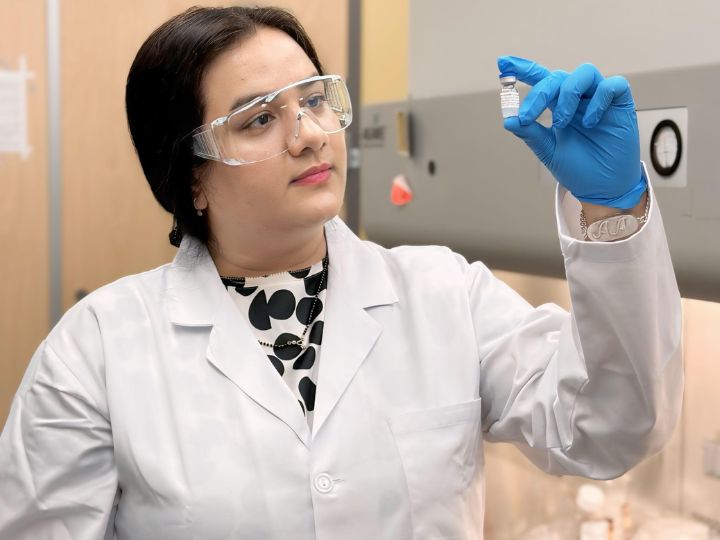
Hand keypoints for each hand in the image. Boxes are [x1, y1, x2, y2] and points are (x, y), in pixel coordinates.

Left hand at [497, 56, 645, 208]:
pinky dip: (598, 99)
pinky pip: (612, 85)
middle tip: (528, 116)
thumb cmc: (578, 168)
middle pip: (558, 77)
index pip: (541, 79)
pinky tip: (589, 121)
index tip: (503, 63)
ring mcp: (599, 99)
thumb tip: (509, 120)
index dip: (524, 69)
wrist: (601, 187)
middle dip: (539, 92)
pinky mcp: (620, 104)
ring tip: (561, 122)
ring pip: (584, 73)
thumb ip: (531, 134)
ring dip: (567, 94)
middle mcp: (578, 98)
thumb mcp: (548, 151)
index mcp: (559, 105)